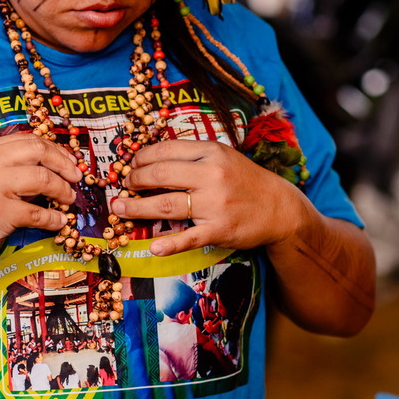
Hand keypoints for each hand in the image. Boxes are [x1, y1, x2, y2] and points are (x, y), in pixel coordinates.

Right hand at [0, 133, 80, 267]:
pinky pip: (38, 212)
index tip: (70, 162)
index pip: (30, 140)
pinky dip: (54, 218)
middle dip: (64, 164)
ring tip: (68, 200)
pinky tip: (58, 221)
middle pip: (39, 151)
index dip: (56, 150)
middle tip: (76, 178)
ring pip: (43, 179)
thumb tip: (55, 166)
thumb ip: (11, 165)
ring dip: (63, 190)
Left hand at [110, 139, 307, 255]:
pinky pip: (189, 238)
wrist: (279, 207)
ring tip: (119, 209)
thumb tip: (151, 160)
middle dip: (134, 181)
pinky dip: (169, 244)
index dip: (141, 158)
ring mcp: (215, 204)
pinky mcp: (219, 230)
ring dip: (137, 208)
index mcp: (211, 152)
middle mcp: (212, 175)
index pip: (166, 150)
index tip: (130, 165)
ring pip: (166, 205)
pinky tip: (152, 247)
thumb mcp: (223, 158)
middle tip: (123, 186)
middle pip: (160, 175)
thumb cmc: (245, 181)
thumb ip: (192, 157)